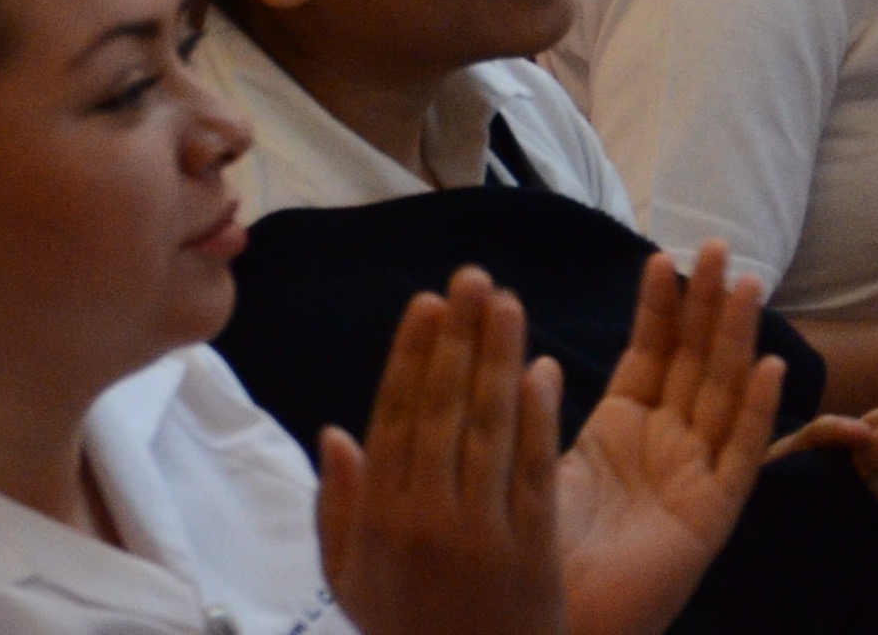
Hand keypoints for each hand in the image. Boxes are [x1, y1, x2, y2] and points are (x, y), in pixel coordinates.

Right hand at [319, 270, 568, 634]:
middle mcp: (424, 519)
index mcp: (378, 520)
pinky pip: (533, 471)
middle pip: (441, 410)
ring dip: (498, 359)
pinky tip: (543, 370)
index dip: (411, 357)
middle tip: (471, 279)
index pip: (394, 419)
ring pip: (488, 428)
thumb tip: (334, 432)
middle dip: (456, 338)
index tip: (426, 303)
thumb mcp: (352, 579)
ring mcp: (480, 535)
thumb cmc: (408, 631)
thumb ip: (338, 506)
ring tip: (509, 303)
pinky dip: (538, 418)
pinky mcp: (531, 552)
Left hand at [556, 245, 786, 634]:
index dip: (659, 307)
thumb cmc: (535, 551)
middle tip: (719, 247)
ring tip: (747, 285)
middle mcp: (665, 445)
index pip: (650, 352)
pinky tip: (772, 368)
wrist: (550, 622)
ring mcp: (692, 478)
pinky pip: (740, 457)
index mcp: (621, 429)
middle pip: (695, 361)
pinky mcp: (710, 517)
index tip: (660, 257)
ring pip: (723, 394)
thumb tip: (528, 358)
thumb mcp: (535, 464)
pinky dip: (757, 413)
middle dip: (706, 306)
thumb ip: (538, 414)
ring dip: (737, 340)